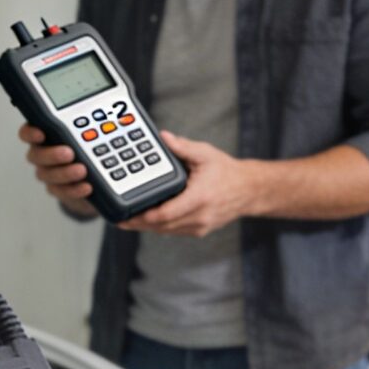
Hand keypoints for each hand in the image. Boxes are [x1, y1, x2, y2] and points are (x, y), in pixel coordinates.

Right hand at [17, 124, 96, 216]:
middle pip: (35, 155)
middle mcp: (44, 155)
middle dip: (51, 154)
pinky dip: (74, 190)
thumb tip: (121, 114)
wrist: (97, 178)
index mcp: (47, 135)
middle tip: (69, 153)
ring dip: (64, 173)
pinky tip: (87, 186)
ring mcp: (50, 174)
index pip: (29, 132)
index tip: (41, 133)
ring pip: (47, 175)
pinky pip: (62, 192)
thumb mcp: (96, 131)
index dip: (30, 132)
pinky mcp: (60, 191)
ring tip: (82, 171)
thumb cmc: (92, 148)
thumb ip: (101, 121)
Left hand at [118, 133, 258, 237]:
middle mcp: (200, 216)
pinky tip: (146, 220)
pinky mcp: (199, 230)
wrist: (249, 190)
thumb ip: (183, 147)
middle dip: (139, 224)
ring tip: (128, 221)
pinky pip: (174, 231)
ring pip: (167, 231)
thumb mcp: (205, 154)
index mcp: (200, 198)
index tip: (128, 214)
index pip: (167, 213)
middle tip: (120, 220)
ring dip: (147, 227)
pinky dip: (159, 226)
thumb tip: (163, 137)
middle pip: (162, 226)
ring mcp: (200, 226)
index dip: (145, 216)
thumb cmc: (227, 171)